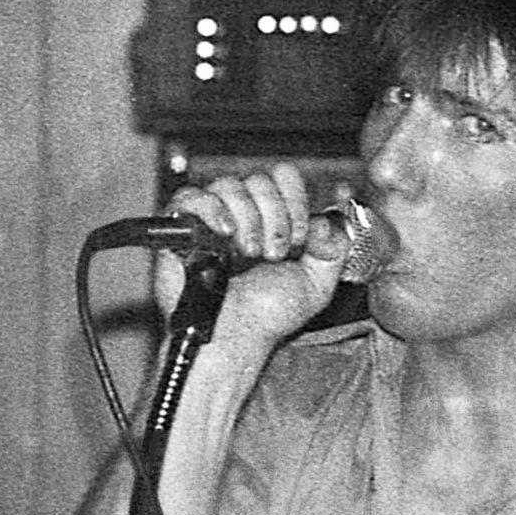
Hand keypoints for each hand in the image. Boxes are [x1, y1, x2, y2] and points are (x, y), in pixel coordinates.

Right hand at [155, 163, 352, 350]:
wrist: (234, 338)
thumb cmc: (264, 317)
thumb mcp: (316, 284)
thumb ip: (334, 248)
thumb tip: (326, 222)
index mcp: (272, 219)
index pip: (284, 176)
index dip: (295, 201)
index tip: (299, 237)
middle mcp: (242, 214)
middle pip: (259, 180)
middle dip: (275, 218)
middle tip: (273, 254)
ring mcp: (212, 219)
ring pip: (229, 185)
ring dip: (247, 221)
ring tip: (247, 254)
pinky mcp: (181, 228)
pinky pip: (192, 196)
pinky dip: (212, 210)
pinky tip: (224, 235)